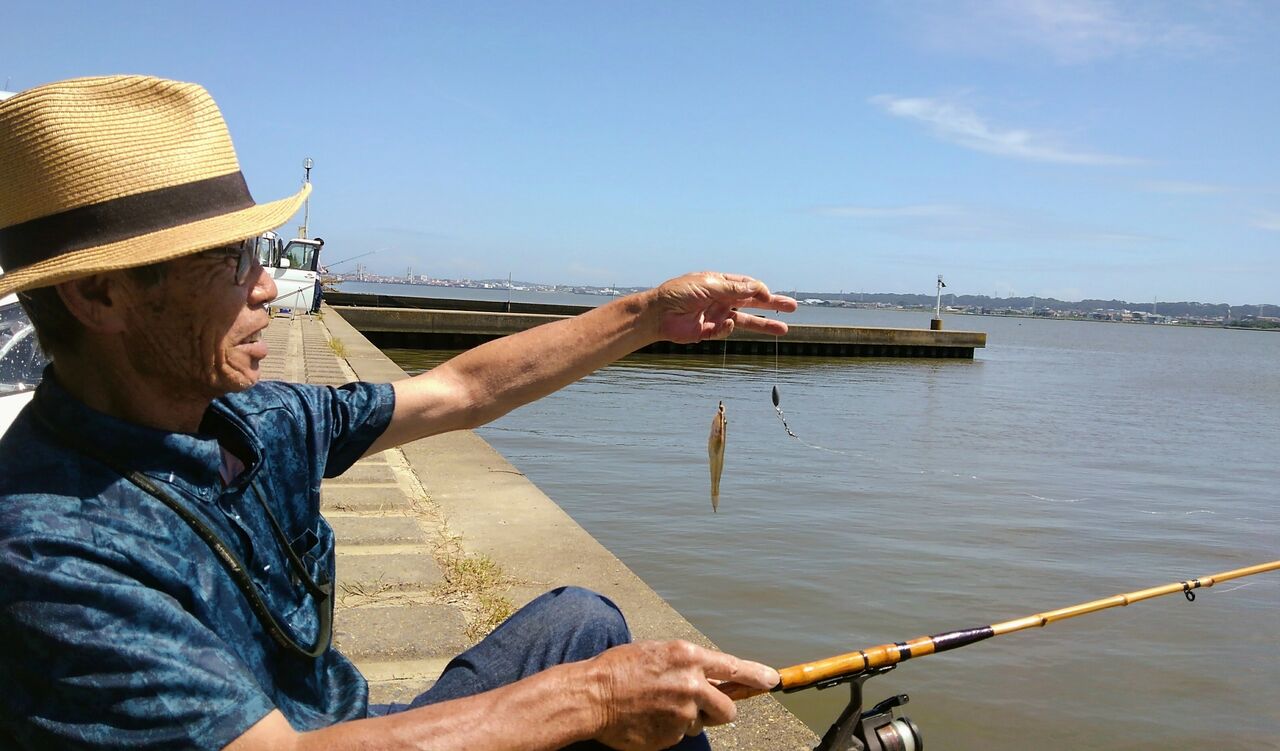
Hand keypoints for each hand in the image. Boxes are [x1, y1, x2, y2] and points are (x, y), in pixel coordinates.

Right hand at [586, 639, 779, 750]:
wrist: (592, 696)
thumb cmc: (620, 669)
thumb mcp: (658, 652)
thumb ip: (688, 664)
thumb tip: (713, 677)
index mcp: (688, 657)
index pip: (734, 667)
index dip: (757, 675)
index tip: (772, 681)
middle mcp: (691, 684)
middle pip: (728, 707)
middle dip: (720, 709)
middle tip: (701, 707)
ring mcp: (683, 713)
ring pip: (703, 722)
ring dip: (691, 719)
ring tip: (661, 707)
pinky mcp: (672, 736)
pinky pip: (681, 735)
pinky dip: (670, 729)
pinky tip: (650, 718)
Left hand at [646, 272, 796, 343]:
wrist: (657, 314)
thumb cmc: (678, 294)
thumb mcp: (709, 285)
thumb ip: (734, 288)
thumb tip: (758, 288)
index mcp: (720, 283)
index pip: (747, 285)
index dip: (760, 290)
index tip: (770, 296)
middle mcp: (721, 299)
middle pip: (753, 302)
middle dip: (773, 305)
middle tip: (793, 307)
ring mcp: (717, 315)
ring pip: (747, 320)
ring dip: (765, 324)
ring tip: (784, 329)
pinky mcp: (710, 331)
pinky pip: (727, 331)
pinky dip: (728, 328)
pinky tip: (724, 323)